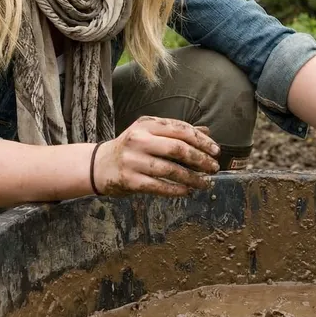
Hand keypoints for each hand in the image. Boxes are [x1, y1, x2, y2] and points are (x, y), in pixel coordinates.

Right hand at [93, 117, 220, 196]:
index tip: (216, 150)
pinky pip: (159, 187)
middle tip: (214, 167)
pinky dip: (177, 190)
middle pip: (177, 149)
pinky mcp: (130, 180)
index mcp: (146, 125)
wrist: (100, 165)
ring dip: (192, 178)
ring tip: (205, 183)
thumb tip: (206, 132)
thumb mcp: (150, 132)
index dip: (201, 141)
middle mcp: (139, 140)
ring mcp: (133, 160)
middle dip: (200, 159)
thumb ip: (176, 131)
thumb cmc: (131, 147)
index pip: (180, 130)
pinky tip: (188, 191)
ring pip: (170, 170)